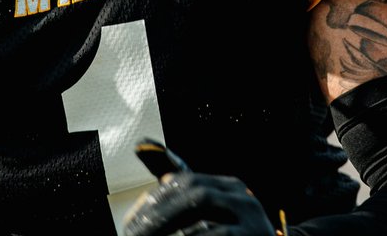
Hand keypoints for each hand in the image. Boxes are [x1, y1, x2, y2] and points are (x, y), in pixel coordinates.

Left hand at [124, 139, 276, 235]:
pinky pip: (218, 231)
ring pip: (202, 201)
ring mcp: (252, 216)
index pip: (186, 180)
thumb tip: (150, 158)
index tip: (132, 220)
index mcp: (230, 189)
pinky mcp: (254, 235)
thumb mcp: (211, 222)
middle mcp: (242, 196)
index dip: (156, 196)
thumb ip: (186, 199)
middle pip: (192, 187)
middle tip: (134, 231)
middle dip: (159, 208)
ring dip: (168, 219)